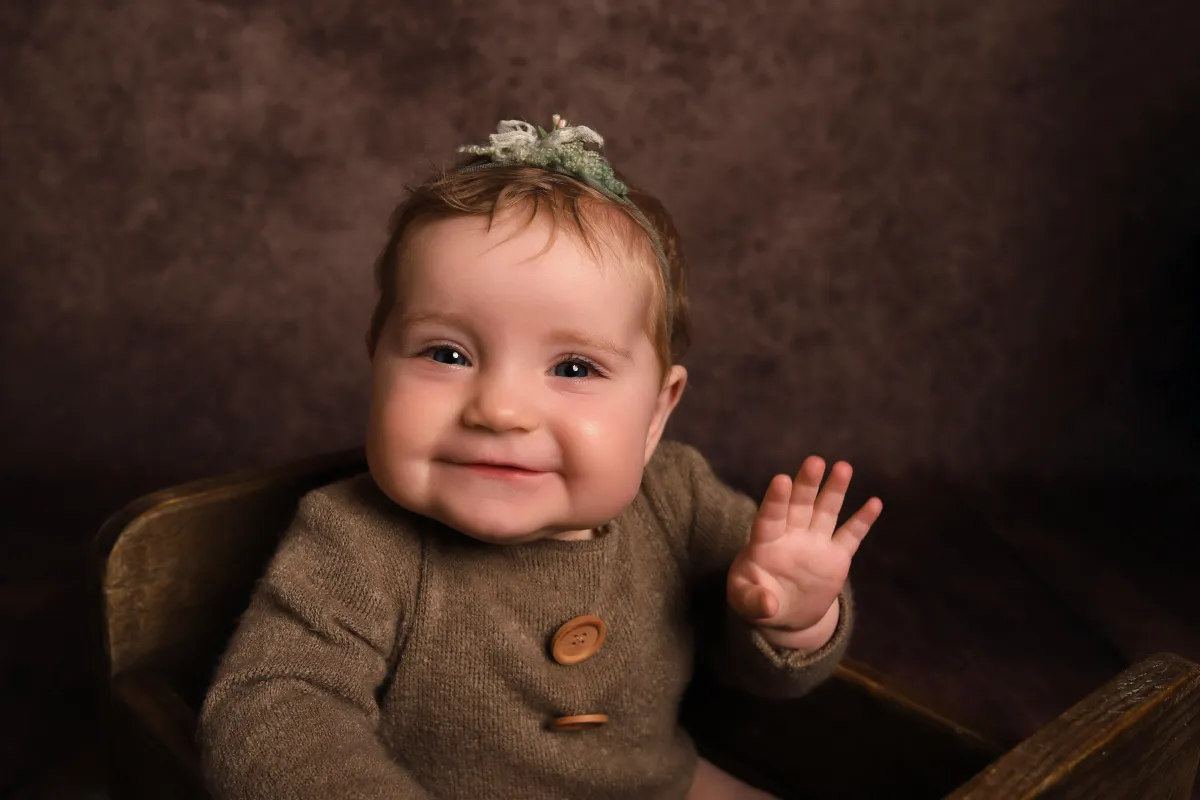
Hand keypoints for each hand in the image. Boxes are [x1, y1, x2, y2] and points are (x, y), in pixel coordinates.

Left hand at [727, 457, 881, 634]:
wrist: (785, 611)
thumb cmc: (756, 599)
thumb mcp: (746, 603)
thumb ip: (753, 601)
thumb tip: (768, 606)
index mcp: (765, 542)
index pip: (770, 517)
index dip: (776, 500)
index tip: (782, 479)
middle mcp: (792, 535)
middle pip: (800, 505)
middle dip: (807, 484)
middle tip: (814, 461)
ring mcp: (816, 543)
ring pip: (826, 511)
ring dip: (834, 490)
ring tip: (843, 467)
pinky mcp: (837, 557)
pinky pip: (851, 535)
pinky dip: (862, 520)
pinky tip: (875, 503)